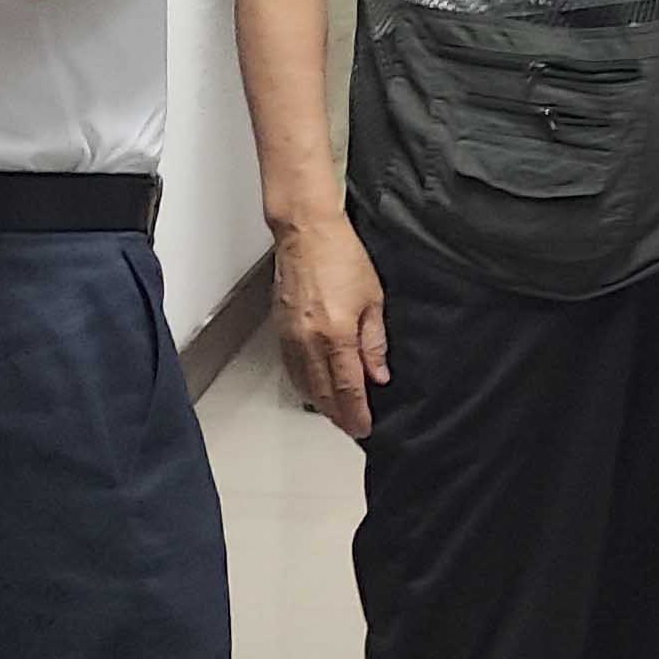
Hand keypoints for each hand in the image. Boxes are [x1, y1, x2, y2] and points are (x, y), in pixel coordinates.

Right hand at [273, 210, 387, 441]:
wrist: (306, 231)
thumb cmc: (341, 255)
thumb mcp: (373, 299)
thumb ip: (374, 342)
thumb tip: (378, 373)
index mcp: (336, 335)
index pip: (348, 388)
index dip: (357, 412)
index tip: (364, 427)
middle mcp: (309, 341)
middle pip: (324, 393)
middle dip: (339, 414)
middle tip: (352, 426)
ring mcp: (290, 336)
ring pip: (305, 384)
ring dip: (321, 403)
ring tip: (336, 413)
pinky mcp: (280, 328)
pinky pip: (291, 368)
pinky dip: (303, 384)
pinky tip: (312, 388)